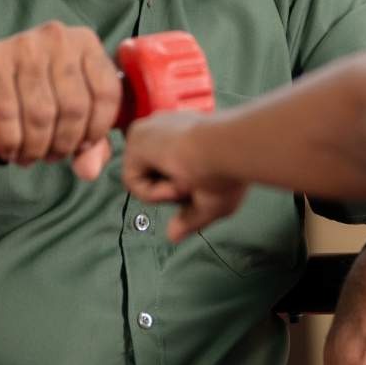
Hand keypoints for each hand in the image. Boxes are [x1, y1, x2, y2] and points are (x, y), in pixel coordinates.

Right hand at [0, 21, 121, 179]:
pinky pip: (8, 113)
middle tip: (51, 157)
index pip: (107, 93)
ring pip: (41, 113)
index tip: (81, 148)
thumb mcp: (70, 108)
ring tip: (29, 156)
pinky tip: (10, 150)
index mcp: (86, 42)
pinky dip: (11, 141)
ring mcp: (24, 44)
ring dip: (36, 147)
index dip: (97, 130)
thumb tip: (89, 171)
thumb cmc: (36, 90)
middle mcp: (58, 37)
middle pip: (74, 107)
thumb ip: (91, 141)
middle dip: (63, 144)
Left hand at [122, 111, 249, 238]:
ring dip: (168, 193)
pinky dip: (154, 192)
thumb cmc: (231, 172)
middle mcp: (166, 128)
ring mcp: (150, 131)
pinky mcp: (136, 138)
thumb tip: (173, 235)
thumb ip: (190, 217)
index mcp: (187, 134)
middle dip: (173, 191)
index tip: (200, 184)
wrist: (230, 151)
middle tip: (196, 184)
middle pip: (154, 175)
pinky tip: (176, 179)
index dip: (179, 185)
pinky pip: (133, 183)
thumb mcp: (213, 201)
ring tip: (189, 179)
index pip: (168, 165)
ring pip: (144, 181)